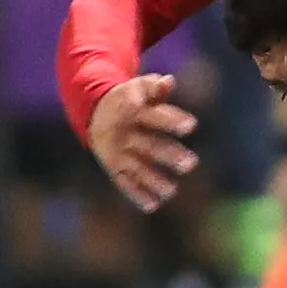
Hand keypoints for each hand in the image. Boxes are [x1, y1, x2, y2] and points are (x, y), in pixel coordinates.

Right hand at [89, 73, 196, 211]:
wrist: (94, 112)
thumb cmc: (128, 99)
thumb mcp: (137, 88)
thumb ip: (155, 88)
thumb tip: (169, 82)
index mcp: (133, 111)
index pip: (155, 115)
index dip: (172, 120)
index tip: (192, 126)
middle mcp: (125, 133)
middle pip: (149, 145)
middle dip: (169, 155)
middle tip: (192, 164)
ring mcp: (118, 152)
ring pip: (137, 167)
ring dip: (153, 180)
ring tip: (172, 191)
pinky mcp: (113, 167)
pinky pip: (124, 182)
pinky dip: (136, 194)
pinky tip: (153, 206)